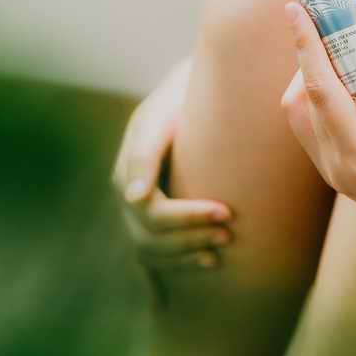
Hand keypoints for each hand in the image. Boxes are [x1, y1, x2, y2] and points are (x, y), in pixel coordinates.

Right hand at [112, 58, 233, 271]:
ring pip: (151, 252)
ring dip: (185, 255)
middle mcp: (128, 197)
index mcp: (127, 173)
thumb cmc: (180, 100)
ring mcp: (137, 212)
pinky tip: (210, 262)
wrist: (189, 93)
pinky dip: (181, 263)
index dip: (188, 217)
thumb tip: (134, 198)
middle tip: (228, 234)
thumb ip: (145, 152)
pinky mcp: (154, 220)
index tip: (226, 212)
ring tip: (221, 250)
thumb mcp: (161, 117)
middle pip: (150, 238)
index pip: (152, 212)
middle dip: (190, 238)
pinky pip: (158, 254)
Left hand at [280, 2, 355, 253]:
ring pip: (304, 116)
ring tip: (351, 56)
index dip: (305, 44)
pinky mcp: (340, 176)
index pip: (319, 89)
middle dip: (313, 60)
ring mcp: (335, 176)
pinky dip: (327, 101)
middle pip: (302, 101)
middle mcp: (337, 170)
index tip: (296, 8)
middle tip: (339, 30)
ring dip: (318, 80)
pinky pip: (318, 130)